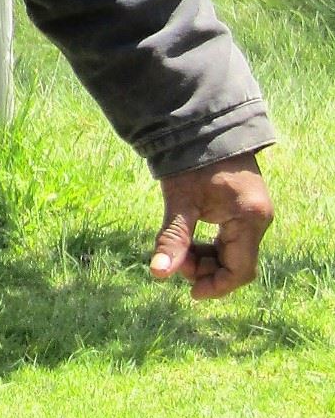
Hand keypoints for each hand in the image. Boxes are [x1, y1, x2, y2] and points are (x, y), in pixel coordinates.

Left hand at [150, 152, 272, 300]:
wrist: (200, 125)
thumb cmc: (190, 160)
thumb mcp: (180, 201)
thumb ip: (172, 239)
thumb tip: (158, 273)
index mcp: (250, 219)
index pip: (240, 271)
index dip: (215, 286)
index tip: (189, 292)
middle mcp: (259, 219)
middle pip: (237, 263)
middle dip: (205, 269)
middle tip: (175, 261)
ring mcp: (254, 213)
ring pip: (233, 251)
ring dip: (206, 258)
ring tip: (178, 250)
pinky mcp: (244, 207)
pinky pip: (231, 238)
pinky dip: (210, 244)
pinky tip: (189, 240)